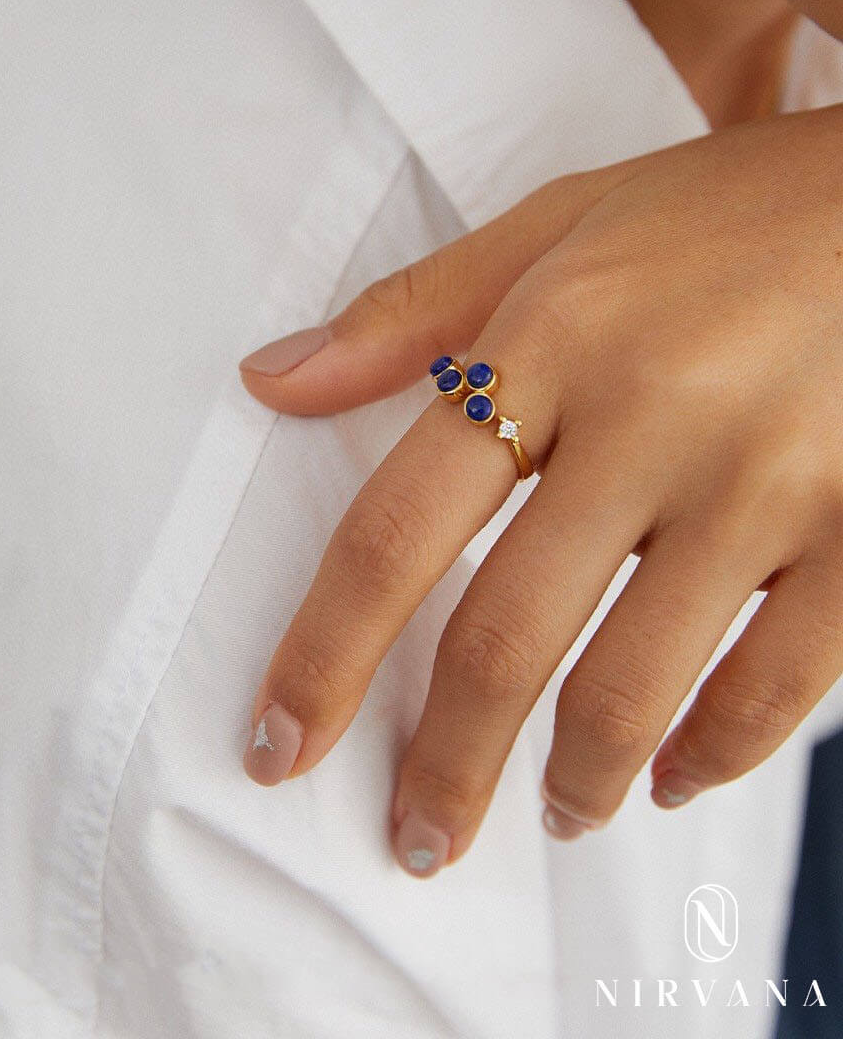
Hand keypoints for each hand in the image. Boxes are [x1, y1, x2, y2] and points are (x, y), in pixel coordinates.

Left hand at [237, 103, 842, 877]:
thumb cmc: (727, 212)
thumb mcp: (560, 226)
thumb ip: (409, 314)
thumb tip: (272, 379)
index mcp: (549, 339)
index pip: (396, 530)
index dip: (323, 657)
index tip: (279, 744)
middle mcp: (650, 417)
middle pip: (504, 639)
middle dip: (443, 764)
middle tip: (417, 837)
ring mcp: (767, 483)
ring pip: (634, 689)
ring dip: (573, 781)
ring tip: (551, 813)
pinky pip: (776, 688)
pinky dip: (712, 755)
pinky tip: (673, 776)